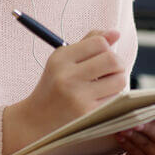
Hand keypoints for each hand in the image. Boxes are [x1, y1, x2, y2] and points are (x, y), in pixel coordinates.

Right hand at [2, 29, 125, 154]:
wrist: (36, 121)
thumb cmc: (54, 86)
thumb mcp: (63, 61)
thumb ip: (89, 43)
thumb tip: (116, 33)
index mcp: (61, 58)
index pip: (99, 43)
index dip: (106, 47)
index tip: (101, 55)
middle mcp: (68, 76)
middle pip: (113, 60)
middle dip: (117, 63)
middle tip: (110, 70)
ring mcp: (78, 96)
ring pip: (119, 80)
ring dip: (117, 81)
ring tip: (105, 85)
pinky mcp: (87, 114)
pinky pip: (115, 98)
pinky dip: (113, 96)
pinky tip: (99, 98)